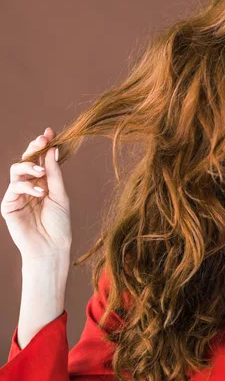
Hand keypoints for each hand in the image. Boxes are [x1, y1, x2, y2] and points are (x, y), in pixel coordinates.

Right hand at [1, 127, 71, 260]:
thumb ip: (54, 174)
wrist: (51, 248)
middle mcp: (30, 185)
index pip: (41, 159)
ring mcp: (18, 194)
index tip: (50, 132)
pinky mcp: (9, 205)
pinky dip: (27, 186)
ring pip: (17, 170)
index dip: (44, 145)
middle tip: (43, 140)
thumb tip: (53, 149)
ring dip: (29, 166)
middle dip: (34, 147)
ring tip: (42, 174)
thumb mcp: (60, 195)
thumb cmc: (59, 224)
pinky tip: (39, 193)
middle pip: (27, 160)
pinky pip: (14, 187)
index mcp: (43, 182)